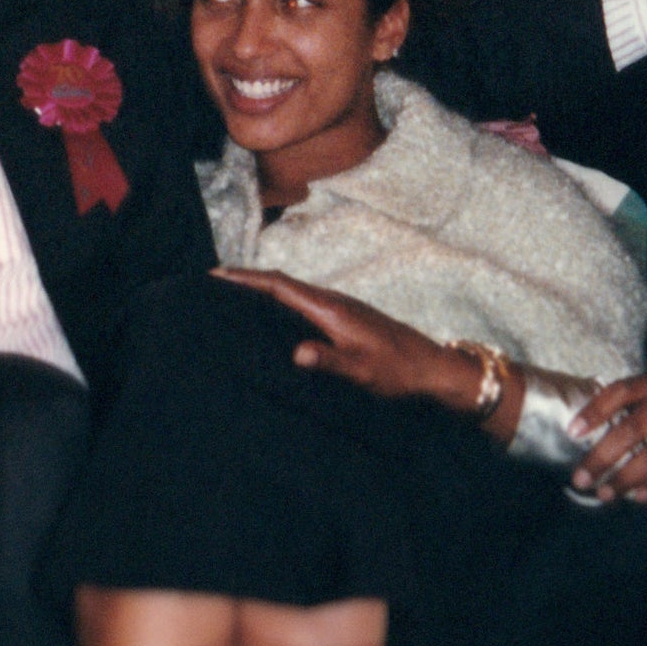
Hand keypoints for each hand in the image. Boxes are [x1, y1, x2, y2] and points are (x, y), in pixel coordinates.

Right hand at [213, 266, 478, 410]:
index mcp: (330, 309)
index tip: (216, 274)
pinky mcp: (345, 320)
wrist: (432, 368)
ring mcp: (339, 309)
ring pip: (293, 293)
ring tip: (234, 296)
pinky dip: (280, 303)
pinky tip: (275, 316)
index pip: (280, 286)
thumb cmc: (398, 370)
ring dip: (263, 290)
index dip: (247, 279)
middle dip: (247, 280)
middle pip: (282, 283)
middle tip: (214, 282)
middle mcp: (332, 302)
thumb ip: (328, 361)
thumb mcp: (361, 371)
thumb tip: (296, 353)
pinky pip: (303, 304)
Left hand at [568, 327, 646, 501]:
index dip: (594, 411)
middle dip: (601, 458)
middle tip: (580, 480)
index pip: (619, 392)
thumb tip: (602, 419)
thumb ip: (642, 396)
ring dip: (625, 478)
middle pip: (629, 431)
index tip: (572, 432)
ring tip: (605, 495)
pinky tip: (642, 498)